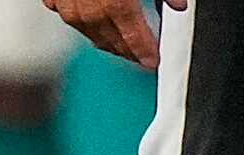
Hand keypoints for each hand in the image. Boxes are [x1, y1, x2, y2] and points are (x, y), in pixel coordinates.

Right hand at [45, 0, 182, 70]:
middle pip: (112, 41)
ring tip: (115, 43)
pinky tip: (88, 20)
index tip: (152, 60)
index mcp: (117, 4)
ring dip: (104, 39)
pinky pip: (66, 15)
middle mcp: (90, 8)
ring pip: (88, 31)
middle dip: (126, 50)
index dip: (146, 53)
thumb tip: (177, 4)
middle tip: (137, 54)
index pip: (136, 41)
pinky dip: (80, 20)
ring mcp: (67, 3)